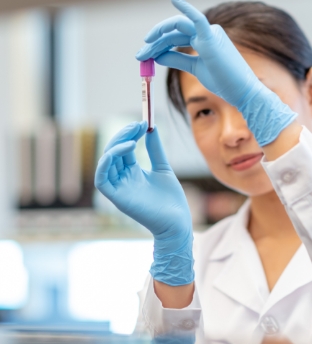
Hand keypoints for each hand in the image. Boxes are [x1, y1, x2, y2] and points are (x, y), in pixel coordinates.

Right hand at [94, 121, 193, 285]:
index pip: (124, 148)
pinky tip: (122, 149)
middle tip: (139, 124)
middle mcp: (122, 178)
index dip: (130, 134)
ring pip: (106, 162)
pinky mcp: (116, 198)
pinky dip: (106, 163)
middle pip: (113, 151)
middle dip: (123, 135)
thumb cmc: (171, 199)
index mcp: (132, 172)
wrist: (177, 221)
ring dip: (116, 145)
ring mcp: (118, 188)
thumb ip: (155, 149)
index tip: (143, 122)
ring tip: (133, 135)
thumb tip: (152, 128)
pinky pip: (101, 179)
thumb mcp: (163, 167)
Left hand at [135, 0, 295, 145]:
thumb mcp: (195, 68)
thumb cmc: (223, 81)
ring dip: (159, 36)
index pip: (176, 37)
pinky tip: (175, 0)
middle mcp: (207, 33)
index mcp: (205, 40)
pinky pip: (197, 19)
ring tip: (145, 48)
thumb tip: (157, 55)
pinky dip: (186, 9)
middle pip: (174, 32)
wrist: (241, 92)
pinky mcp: (212, 38)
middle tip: (140, 54)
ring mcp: (210, 34)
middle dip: (155, 41)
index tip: (145, 55)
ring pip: (178, 28)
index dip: (159, 44)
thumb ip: (177, 60)